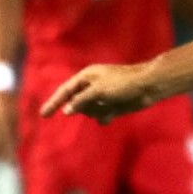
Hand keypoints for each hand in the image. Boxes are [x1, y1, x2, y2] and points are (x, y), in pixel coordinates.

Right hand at [40, 63, 156, 122]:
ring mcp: (102, 97)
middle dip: (85, 107)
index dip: (53, 103)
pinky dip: (105, 116)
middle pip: (77, 103)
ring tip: (111, 105)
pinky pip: (101, 116)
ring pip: (89, 111)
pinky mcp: (112, 106)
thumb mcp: (99, 91)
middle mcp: (92, 86)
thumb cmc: (124, 83)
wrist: (149, 86)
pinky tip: (113, 114)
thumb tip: (67, 110)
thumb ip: (81, 100)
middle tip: (102, 101)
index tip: (43, 115)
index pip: (64, 91)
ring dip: (97, 112)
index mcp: (86, 77)